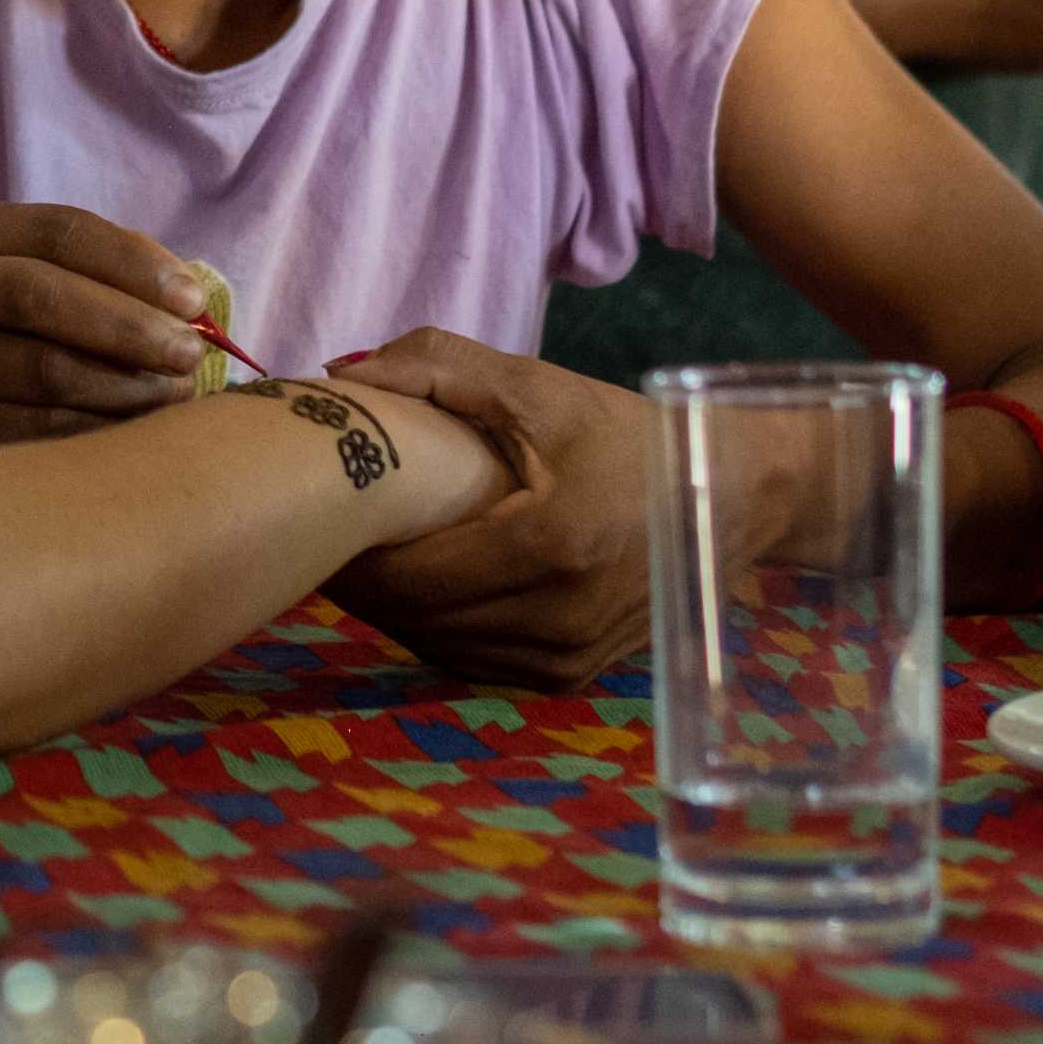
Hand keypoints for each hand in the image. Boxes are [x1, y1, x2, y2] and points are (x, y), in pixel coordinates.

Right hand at [0, 203, 209, 450]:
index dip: (133, 263)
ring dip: (123, 385)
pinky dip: (95, 430)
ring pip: (40, 369)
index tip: (195, 302)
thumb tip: (191, 303)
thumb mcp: (65, 277)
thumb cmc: (40, 327)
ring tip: (173, 393)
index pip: (60, 231)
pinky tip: (133, 432)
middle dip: (128, 326)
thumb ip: (119, 275)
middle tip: (190, 354)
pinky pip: (29, 430)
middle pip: (39, 295)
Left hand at [318, 330, 664, 690]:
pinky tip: (417, 583)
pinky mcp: (570, 676)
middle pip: (415, 618)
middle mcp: (558, 621)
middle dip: (361, 579)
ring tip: (361, 554)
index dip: (349, 553)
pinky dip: (435, 627)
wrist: (729, 496)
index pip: (408, 577)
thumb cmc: (625, 434)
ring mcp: (566, 659)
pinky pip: (473, 660)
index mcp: (549, 548)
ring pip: (437, 647)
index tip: (313, 509)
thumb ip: (437, 367)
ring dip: (392, 609)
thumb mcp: (538, 385)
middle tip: (322, 529)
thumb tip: (340, 378)